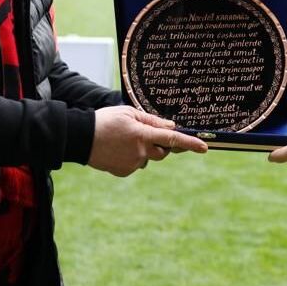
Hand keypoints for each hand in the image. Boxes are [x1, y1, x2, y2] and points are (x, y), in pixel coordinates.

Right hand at [88, 106, 207, 176]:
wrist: (81, 138)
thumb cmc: (105, 121)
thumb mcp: (129, 113)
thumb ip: (152, 120)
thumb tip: (171, 127)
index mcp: (143, 134)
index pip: (173, 139)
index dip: (191, 143)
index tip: (204, 147)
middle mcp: (140, 151)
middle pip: (163, 151)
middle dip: (161, 144)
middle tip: (145, 133)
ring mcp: (132, 164)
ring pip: (149, 158)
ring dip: (144, 150)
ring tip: (124, 140)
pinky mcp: (124, 172)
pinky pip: (136, 164)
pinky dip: (132, 157)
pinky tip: (118, 149)